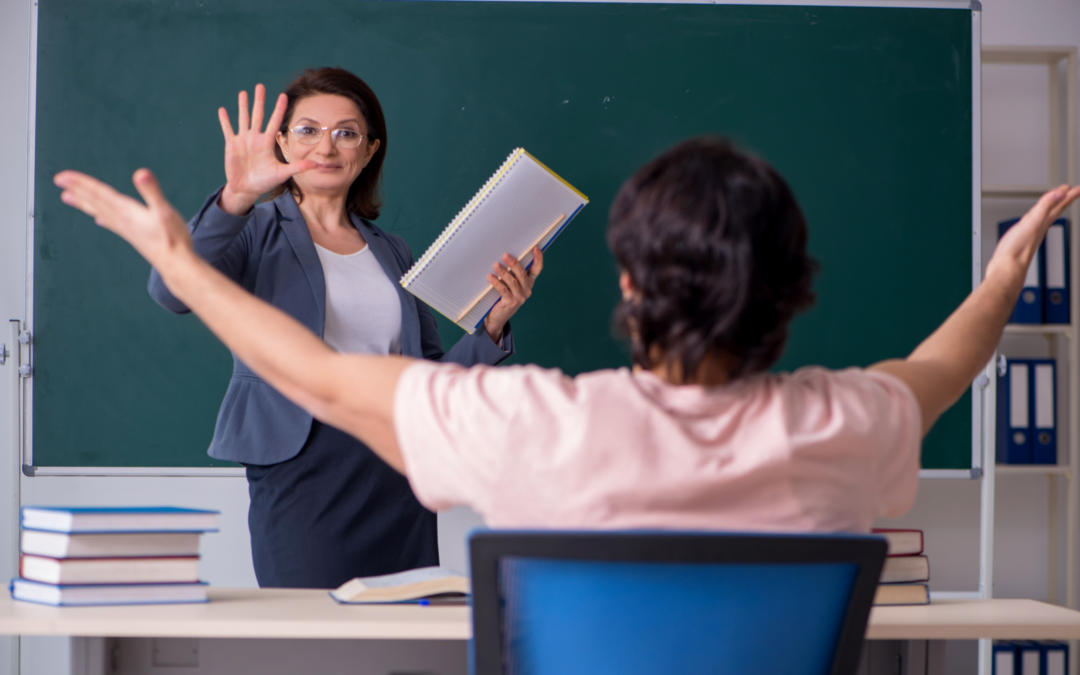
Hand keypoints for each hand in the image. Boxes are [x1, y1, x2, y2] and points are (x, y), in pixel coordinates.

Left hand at [54, 169, 191, 271]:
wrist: (176, 264)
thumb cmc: (173, 239)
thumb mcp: (164, 211)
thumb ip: (152, 191)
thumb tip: (141, 173)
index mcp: (126, 211)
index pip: (100, 193)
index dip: (81, 183)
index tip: (63, 177)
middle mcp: (122, 220)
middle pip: (95, 201)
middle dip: (78, 190)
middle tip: (59, 182)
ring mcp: (126, 229)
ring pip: (99, 212)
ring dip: (84, 203)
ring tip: (68, 198)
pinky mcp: (133, 236)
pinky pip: (111, 224)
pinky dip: (103, 219)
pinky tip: (98, 220)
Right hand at [217, 84, 316, 214]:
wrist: (247, 189)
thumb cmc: (265, 181)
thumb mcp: (282, 173)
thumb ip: (298, 167)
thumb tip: (316, 165)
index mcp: (267, 142)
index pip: (274, 122)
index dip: (278, 109)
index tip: (283, 95)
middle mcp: (256, 138)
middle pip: (258, 115)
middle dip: (259, 101)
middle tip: (260, 86)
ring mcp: (243, 140)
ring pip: (243, 119)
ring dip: (242, 106)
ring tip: (243, 93)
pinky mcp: (232, 145)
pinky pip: (228, 130)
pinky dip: (225, 120)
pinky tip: (222, 109)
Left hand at [483, 247, 543, 341]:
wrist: (499, 316)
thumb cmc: (504, 296)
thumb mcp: (511, 284)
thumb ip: (512, 273)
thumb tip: (506, 256)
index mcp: (529, 283)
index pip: (537, 270)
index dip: (538, 259)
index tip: (535, 248)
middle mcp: (527, 290)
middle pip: (522, 274)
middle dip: (514, 264)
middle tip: (505, 255)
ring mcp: (519, 297)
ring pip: (512, 282)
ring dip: (503, 272)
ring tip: (496, 265)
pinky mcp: (510, 302)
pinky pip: (503, 290)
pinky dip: (497, 283)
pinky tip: (490, 277)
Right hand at [987, 184, 1079, 283]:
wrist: (1007, 267)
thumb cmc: (1018, 249)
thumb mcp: (1032, 223)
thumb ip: (1045, 207)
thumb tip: (1060, 193)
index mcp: (1043, 222)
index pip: (1059, 205)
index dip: (1067, 195)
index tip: (1076, 187)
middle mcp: (1040, 226)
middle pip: (1055, 210)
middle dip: (1064, 199)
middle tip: (1072, 191)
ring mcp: (1032, 232)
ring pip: (1045, 216)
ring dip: (1052, 207)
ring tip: (1056, 201)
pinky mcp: (1022, 237)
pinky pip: (1033, 222)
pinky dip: (1036, 216)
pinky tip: (1033, 218)